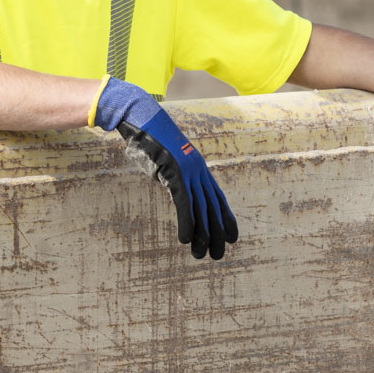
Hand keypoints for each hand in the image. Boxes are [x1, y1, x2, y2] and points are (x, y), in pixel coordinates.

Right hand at [91, 76, 236, 259]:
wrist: (142, 117)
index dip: (225, 217)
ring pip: (201, 209)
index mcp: (198, 166)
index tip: (232, 236)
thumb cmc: (149, 136)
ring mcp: (188, 171)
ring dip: (203, 235)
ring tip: (202, 255)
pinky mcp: (174, 172)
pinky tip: (186, 239)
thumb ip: (172, 173)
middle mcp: (198, 170)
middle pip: (213, 207)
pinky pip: (183, 203)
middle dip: (217, 233)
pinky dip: (186, 222)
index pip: (217, 197)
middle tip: (218, 255)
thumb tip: (171, 185)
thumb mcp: (165, 158)